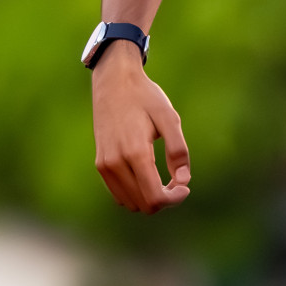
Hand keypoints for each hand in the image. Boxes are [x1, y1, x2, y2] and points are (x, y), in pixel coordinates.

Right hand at [91, 43, 190, 212]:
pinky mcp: (100, 163)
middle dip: (164, 199)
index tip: (185, 187)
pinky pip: (118, 193)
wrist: (113, 82)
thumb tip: (183, 181)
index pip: (154, 197)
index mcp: (135, 153)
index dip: (174, 199)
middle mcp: (115, 164)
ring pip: (130, 202)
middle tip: (177, 181)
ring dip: (149, 198)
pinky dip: (135, 193)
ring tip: (164, 179)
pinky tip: (148, 177)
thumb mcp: (169, 118)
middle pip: (143, 204)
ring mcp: (104, 165)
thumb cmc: (145, 97)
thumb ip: (178, 150)